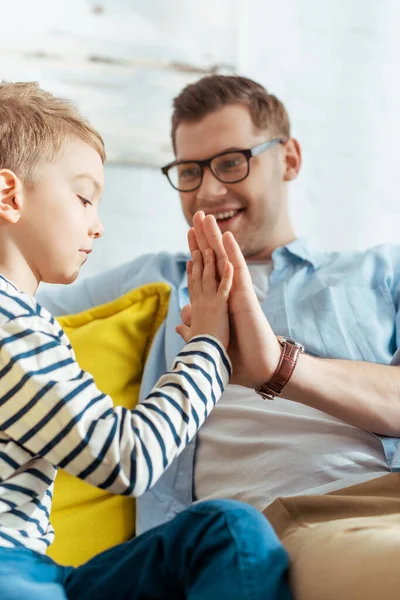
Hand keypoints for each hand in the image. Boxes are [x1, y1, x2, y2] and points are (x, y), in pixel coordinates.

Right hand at [175, 247, 232, 349]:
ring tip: (210, 248)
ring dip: (209, 262)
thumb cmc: (199, 349)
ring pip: (209, 278)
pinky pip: (225, 288)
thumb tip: (178, 327)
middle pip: (198, 277)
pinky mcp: (220, 307)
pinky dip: (227, 275)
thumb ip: (185, 329)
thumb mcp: (191, 337)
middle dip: (197, 261)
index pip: (193, 287)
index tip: (190, 262)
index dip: (191, 273)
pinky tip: (229, 263)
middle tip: (197, 247)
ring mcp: (210, 303)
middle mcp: (200, 303)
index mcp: (195, 310)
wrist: (205, 355)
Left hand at [188, 211, 281, 387]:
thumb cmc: (239, 356)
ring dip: (215, 237)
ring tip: (207, 217)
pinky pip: (238, 271)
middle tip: (196, 215)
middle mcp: (229, 291)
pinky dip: (232, 254)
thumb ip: (195, 326)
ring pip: (225, 259)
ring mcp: (238, 292)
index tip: (188, 238)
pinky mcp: (245, 296)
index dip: (196, 253)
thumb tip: (181, 320)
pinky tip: (226, 236)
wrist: (259, 368)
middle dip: (204, 238)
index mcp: (219, 300)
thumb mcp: (209, 338)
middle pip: (214, 259)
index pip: (205, 271)